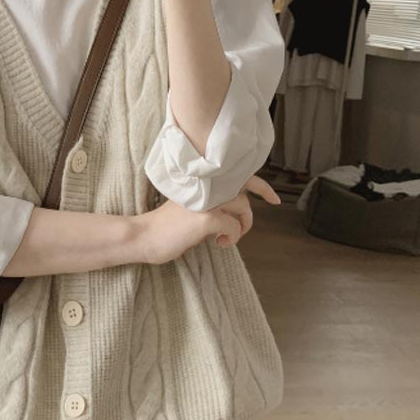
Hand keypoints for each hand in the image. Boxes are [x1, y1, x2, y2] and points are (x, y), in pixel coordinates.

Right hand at [134, 175, 280, 264]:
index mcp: (202, 182)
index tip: (273, 199)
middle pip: (245, 192)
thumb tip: (233, 214)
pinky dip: (232, 239)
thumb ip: (210, 203)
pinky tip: (218, 244)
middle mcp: (206, 186)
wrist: (145, 236)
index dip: (260, 185)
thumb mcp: (190, 208)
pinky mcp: (207, 218)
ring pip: (243, 208)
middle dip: (248, 216)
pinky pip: (234, 228)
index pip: (237, 174)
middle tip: (243, 230)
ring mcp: (207, 200)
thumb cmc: (166, 226)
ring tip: (225, 239)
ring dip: (241, 227)